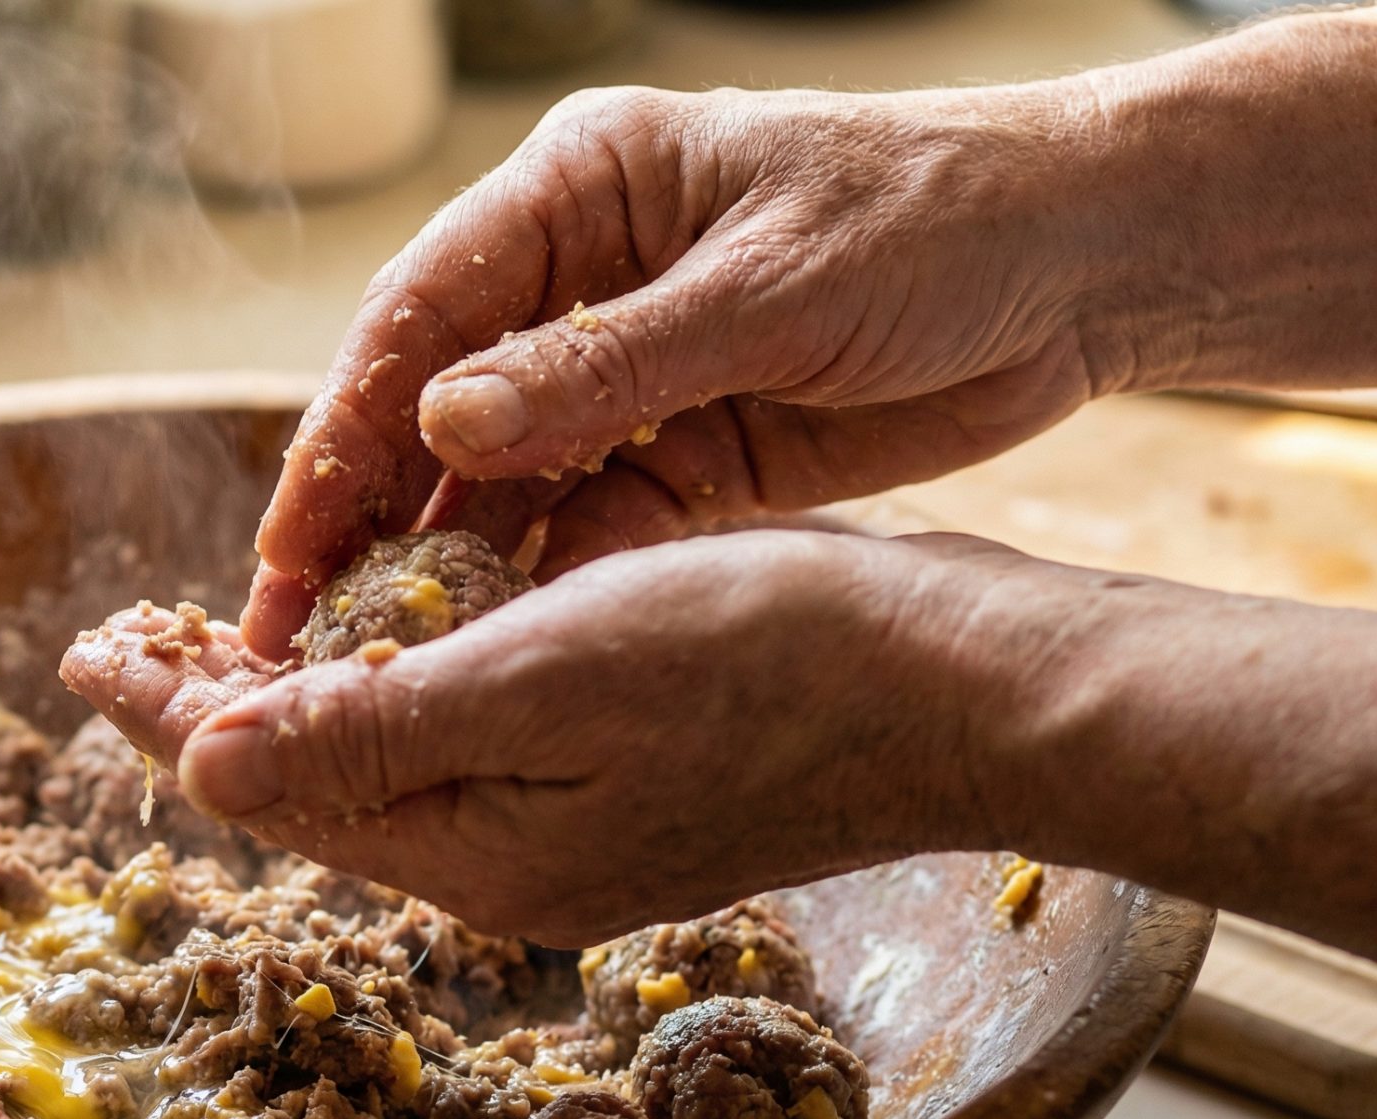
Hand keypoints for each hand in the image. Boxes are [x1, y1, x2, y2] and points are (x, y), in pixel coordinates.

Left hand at [66, 530, 1008, 946]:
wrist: (962, 688)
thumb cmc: (772, 665)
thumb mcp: (549, 680)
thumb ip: (370, 733)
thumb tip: (200, 773)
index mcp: (476, 854)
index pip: (275, 786)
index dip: (170, 717)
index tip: (80, 652)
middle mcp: (511, 861)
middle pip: (317, 787)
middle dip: (214, 713)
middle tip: (118, 641)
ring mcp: (571, 829)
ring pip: (386, 764)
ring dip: (296, 700)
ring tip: (210, 641)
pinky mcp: (623, 783)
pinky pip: (463, 742)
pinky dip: (393, 688)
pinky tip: (376, 640)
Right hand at [242, 79, 1115, 658]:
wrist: (1084, 268)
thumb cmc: (937, 221)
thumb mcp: (771, 288)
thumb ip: (609, 363)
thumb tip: (444, 423)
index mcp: (580, 192)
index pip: (423, 310)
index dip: (344, 427)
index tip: (291, 537)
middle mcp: (579, 282)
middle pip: (435, 409)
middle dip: (364, 520)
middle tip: (293, 635)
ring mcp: (628, 375)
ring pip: (499, 483)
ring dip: (441, 571)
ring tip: (372, 669)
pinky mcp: (683, 453)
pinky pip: (586, 529)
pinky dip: (543, 590)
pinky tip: (491, 657)